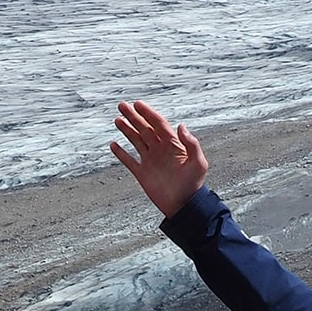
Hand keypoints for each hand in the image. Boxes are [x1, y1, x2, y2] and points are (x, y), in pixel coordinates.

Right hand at [109, 100, 208, 218]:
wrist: (183, 206)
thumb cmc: (193, 185)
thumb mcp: (198, 163)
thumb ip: (191, 144)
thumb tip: (181, 126)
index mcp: (172, 145)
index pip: (158, 124)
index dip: (148, 113)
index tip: (137, 104)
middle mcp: (160, 150)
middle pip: (144, 129)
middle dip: (133, 117)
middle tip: (122, 106)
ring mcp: (150, 161)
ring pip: (136, 141)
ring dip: (127, 130)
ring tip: (117, 120)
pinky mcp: (142, 174)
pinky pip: (129, 161)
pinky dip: (121, 153)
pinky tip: (114, 145)